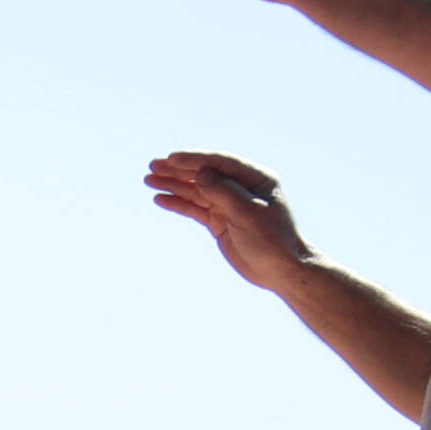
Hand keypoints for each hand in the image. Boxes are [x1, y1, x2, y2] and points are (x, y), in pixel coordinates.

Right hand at [140, 150, 322, 301]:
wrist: (281, 270)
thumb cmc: (273, 240)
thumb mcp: (249, 215)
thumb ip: (225, 193)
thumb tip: (200, 175)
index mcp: (256, 178)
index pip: (220, 163)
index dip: (195, 160)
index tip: (172, 158)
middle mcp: (241, 187)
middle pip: (204, 174)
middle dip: (178, 170)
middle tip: (153, 165)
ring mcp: (229, 204)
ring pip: (196, 191)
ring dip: (173, 185)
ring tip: (149, 179)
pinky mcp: (220, 221)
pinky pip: (195, 209)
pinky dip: (178, 203)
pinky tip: (161, 198)